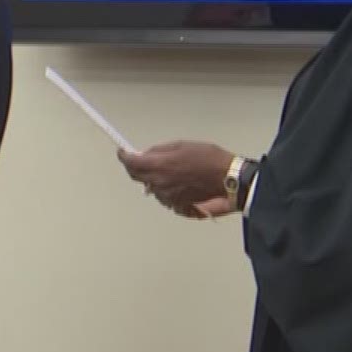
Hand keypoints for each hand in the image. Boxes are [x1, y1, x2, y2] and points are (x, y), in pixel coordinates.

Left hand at [117, 140, 236, 213]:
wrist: (229, 180)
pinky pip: (164, 196)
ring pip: (150, 187)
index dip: (124, 156)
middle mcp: (160, 183)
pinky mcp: (176, 205)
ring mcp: (167, 197)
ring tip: (172, 171)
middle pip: (136, 176)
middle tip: (141, 160)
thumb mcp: (183, 145)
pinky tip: (180, 183)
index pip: (131, 162)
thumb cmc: (210, 160)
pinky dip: (166, 189)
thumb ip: (160, 151)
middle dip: (135, 167)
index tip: (122, 152)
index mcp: (160, 166)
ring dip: (153, 179)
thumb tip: (146, 154)